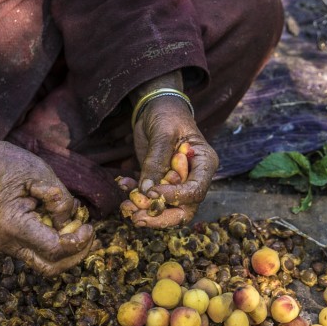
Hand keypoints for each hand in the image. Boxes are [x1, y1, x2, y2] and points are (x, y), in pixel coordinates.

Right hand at [0, 132, 94, 276]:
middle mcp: (8, 242)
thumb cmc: (9, 164)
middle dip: (76, 255)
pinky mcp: (14, 241)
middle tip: (91, 234)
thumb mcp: (42, 175)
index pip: (54, 250)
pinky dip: (59, 243)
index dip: (78, 242)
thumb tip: (71, 223)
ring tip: (83, 228)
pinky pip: (41, 251)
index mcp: (13, 225)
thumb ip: (60, 201)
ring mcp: (9, 244)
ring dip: (70, 250)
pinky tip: (71, 227)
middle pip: (51, 268)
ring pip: (47, 264)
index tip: (90, 227)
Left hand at [130, 91, 218, 227]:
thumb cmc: (167, 114)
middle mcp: (193, 178)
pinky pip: (150, 198)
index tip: (152, 193)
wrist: (157, 108)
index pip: (196, 191)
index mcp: (204, 164)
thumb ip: (156, 161)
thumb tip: (147, 190)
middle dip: (160, 217)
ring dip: (145, 211)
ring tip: (125, 207)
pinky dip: (135, 196)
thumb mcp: (163, 132)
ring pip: (166, 209)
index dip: (175, 197)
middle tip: (137, 218)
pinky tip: (123, 184)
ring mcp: (177, 183)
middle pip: (183, 210)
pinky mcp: (160, 182)